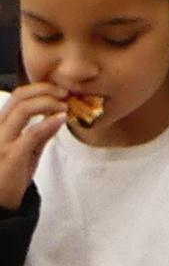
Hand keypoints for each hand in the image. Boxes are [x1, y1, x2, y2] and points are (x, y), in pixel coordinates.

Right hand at [0, 84, 67, 207]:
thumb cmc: (11, 176)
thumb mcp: (27, 151)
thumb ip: (40, 135)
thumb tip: (56, 118)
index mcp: (1, 125)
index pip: (16, 97)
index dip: (38, 89)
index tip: (58, 90)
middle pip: (18, 98)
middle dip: (44, 90)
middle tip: (65, 92)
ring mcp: (3, 141)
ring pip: (22, 110)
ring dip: (47, 102)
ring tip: (65, 105)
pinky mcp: (12, 156)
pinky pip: (31, 134)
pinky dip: (48, 123)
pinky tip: (60, 118)